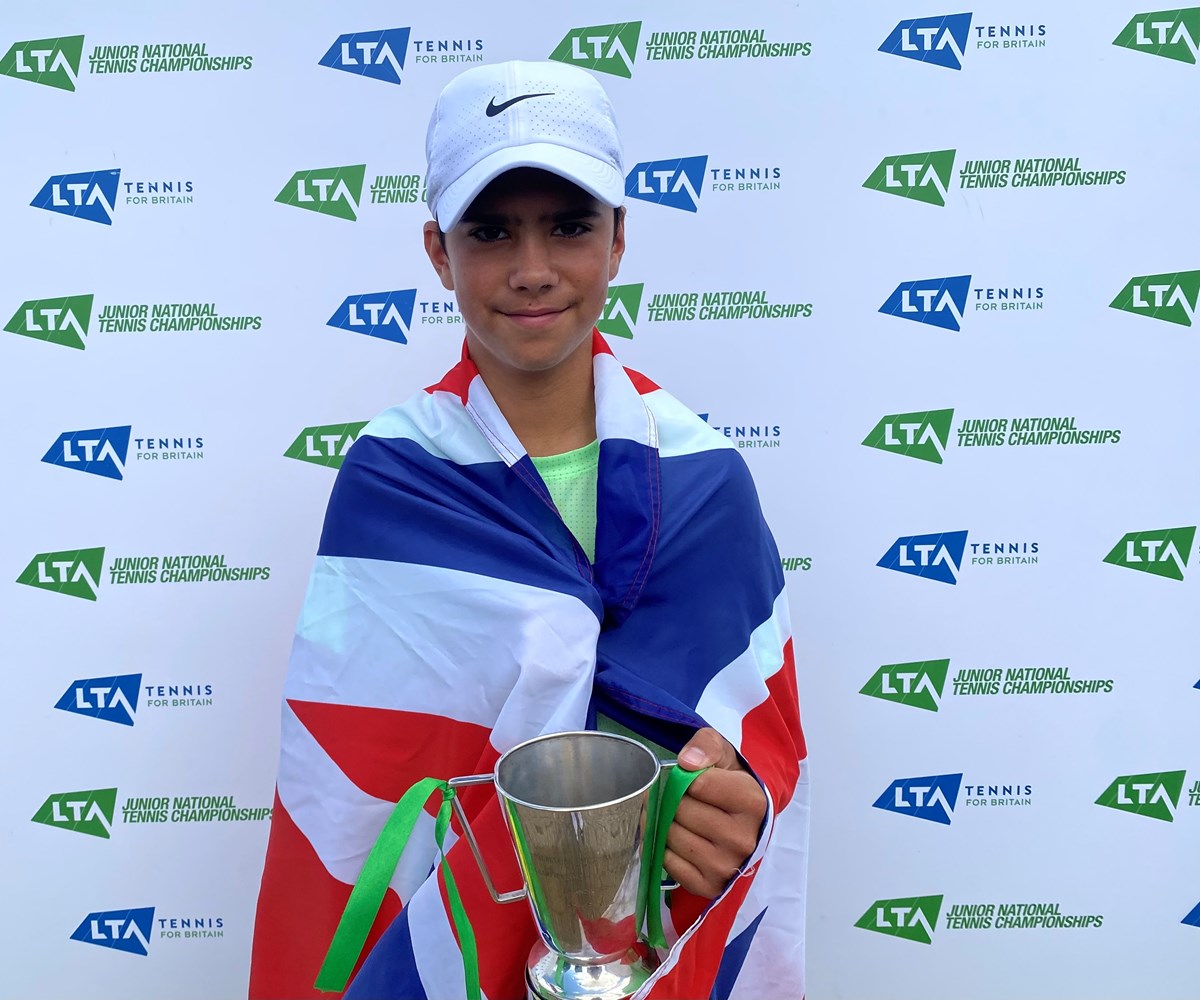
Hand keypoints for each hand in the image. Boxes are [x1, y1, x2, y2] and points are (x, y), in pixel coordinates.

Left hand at [664, 728, 766, 898]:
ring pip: (671, 837)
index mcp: (752, 803)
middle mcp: (743, 838)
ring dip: (665, 824)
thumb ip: (706, 746)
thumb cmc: (730, 784)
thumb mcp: (724, 754)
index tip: (692, 780)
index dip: (686, 778)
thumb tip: (686, 763)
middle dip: (674, 800)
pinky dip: (665, 849)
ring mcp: (727, 866)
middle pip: (681, 811)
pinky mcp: (710, 886)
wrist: (744, 822)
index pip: (697, 784)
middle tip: (681, 799)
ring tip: (678, 818)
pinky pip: (669, 863)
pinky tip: (679, 840)